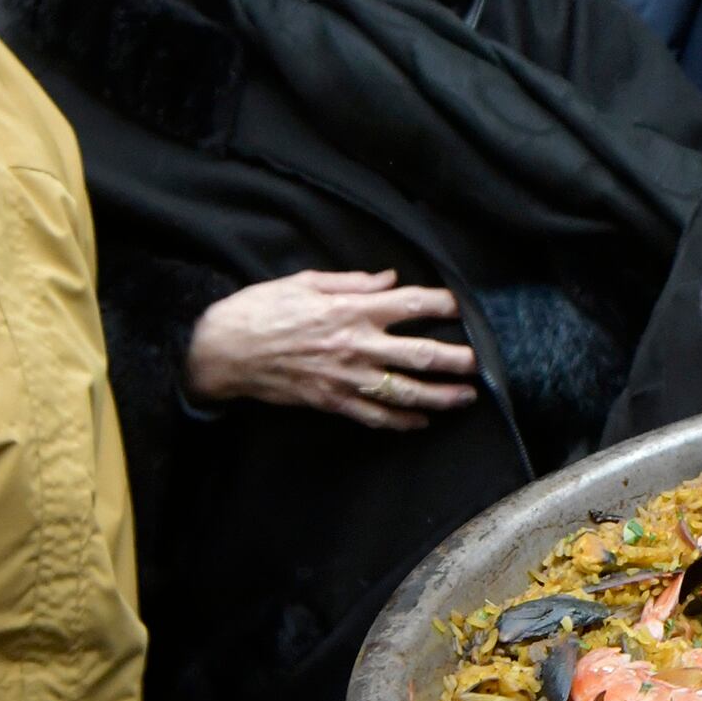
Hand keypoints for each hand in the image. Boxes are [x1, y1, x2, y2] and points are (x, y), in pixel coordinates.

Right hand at [184, 269, 477, 428]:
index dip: (441, 305)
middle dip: (455, 359)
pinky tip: (421, 422)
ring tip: (466, 398)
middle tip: (480, 362)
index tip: (461, 306)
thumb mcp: (304, 281)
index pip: (409, 305)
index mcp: (350, 310)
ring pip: (404, 391)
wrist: (221, 351)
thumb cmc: (259, 309)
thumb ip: (352, 282)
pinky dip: (400, 421)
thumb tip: (390, 278)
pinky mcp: (331, 401)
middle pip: (418, 354)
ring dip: (440, 396)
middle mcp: (355, 345)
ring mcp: (345, 378)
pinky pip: (374, 415)